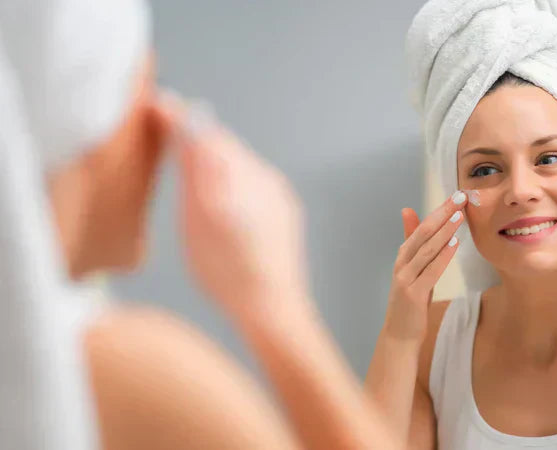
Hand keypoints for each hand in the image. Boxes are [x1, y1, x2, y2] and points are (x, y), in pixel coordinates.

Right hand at [165, 100, 308, 316]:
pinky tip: (220, 186)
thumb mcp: (196, 219)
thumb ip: (193, 170)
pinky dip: (232, 172)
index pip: (203, 133)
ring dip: (215, 153)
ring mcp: (277, 191)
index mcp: (237, 176)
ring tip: (188, 154)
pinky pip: (253, 177)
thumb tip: (186, 124)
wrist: (272, 305)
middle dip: (196, 132)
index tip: (156, 103)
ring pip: (239, 160)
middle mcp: (262, 176)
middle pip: (223, 143)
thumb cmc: (226, 271)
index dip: (177, 117)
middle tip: (166, 121)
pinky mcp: (284, 205)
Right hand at [384, 192, 466, 342]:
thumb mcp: (413, 271)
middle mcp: (401, 264)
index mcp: (403, 257)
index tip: (455, 196)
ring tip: (459, 216)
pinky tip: (454, 244)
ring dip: (444, 231)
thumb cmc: (410, 303)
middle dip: (442, 214)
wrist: (399, 335)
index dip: (439, 211)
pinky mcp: (413, 294)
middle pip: (423, 233)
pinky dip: (442, 256)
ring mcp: (405, 279)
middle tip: (460, 197)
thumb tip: (408, 211)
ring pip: (427, 249)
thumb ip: (414, 244)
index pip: (421, 227)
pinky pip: (430, 270)